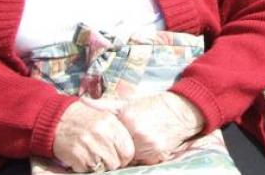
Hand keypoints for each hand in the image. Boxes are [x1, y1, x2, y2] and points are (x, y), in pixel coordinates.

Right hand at [53, 100, 134, 171]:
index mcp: (111, 124)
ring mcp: (89, 146)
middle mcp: (102, 134)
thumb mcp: (104, 116)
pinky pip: (88, 170)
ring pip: (103, 168)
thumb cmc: (82, 118)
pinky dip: (85, 167)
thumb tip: (128, 149)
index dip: (124, 156)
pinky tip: (82, 156)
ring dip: (99, 166)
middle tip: (103, 157)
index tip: (119, 156)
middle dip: (111, 163)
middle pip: (116, 162)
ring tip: (92, 156)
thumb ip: (117, 131)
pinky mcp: (77, 155)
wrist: (56, 118)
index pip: (128, 150)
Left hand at [86, 93, 205, 164]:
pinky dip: (146, 158)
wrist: (180, 110)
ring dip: (133, 154)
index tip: (111, 141)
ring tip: (140, 142)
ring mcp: (148, 144)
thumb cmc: (152, 107)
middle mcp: (137, 132)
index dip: (110, 141)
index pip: (109, 139)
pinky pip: (145, 162)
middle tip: (127, 142)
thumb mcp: (128, 103)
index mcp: (127, 119)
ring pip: (131, 158)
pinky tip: (149, 146)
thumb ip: (105, 106)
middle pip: (119, 150)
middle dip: (121, 149)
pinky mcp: (158, 154)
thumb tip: (83, 101)